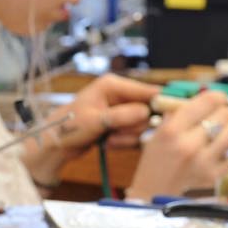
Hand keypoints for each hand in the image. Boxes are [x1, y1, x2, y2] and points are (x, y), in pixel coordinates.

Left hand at [20, 74, 158, 186]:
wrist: (57, 143)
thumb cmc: (69, 127)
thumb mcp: (95, 121)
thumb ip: (122, 116)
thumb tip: (147, 112)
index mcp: (113, 85)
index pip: (146, 90)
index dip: (160, 102)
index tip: (171, 115)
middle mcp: (120, 95)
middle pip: (148, 111)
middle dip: (133, 127)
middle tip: (115, 133)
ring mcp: (122, 110)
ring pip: (142, 126)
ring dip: (126, 137)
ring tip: (108, 139)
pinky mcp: (121, 124)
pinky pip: (134, 135)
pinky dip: (123, 142)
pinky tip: (108, 143)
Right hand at [126, 90, 227, 199]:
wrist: (154, 189)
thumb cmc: (157, 157)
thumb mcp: (160, 130)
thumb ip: (182, 111)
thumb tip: (207, 94)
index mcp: (173, 129)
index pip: (209, 101)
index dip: (218, 97)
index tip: (218, 100)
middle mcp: (189, 145)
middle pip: (225, 114)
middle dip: (223, 114)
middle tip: (217, 119)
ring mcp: (203, 162)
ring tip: (221, 133)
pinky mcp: (212, 176)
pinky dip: (227, 154)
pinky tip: (215, 154)